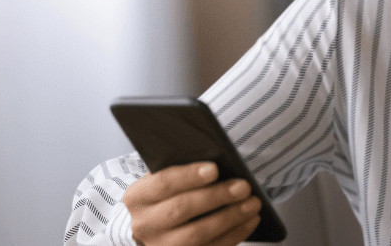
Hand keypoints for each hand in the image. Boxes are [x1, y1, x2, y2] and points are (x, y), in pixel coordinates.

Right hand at [122, 162, 261, 245]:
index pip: (163, 183)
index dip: (189, 176)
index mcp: (137, 197)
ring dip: (230, 218)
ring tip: (253, 204)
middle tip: (243, 186)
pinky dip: (234, 235)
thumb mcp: (163, 179)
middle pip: (181, 209)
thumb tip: (216, 155)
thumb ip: (180, 167)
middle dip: (216, 197)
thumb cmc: (166, 195)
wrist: (152, 228)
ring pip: (197, 235)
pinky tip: (250, 220)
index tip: (215, 168)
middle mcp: (144, 225)